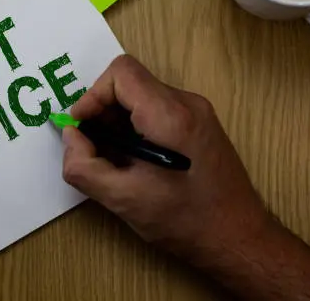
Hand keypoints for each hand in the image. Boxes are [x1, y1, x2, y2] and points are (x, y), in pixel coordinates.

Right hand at [62, 55, 270, 260]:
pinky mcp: (201, 123)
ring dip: (119, 120)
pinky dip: (137, 126)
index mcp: (169, 116)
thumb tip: (71, 135)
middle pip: (131, 83)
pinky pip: (159, 109)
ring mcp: (198, 111)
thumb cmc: (184, 220)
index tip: (82, 127)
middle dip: (103, 110)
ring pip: (144, 96)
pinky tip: (135, 160)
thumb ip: (84, 165)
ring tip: (114, 157)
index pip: (122, 73)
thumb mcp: (123, 199)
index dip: (93, 95)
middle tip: (93, 146)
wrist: (238, 237)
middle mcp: (187, 103)